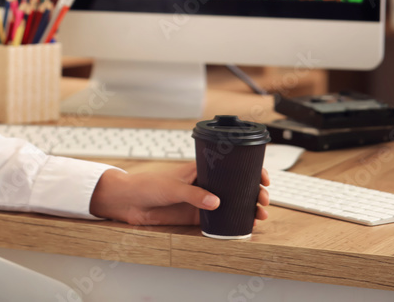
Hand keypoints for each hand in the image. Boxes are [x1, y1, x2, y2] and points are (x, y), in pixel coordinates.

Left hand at [88, 163, 270, 225]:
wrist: (129, 202)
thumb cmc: (147, 185)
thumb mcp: (172, 187)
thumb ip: (194, 195)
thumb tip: (216, 202)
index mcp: (200, 169)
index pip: (230, 167)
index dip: (249, 171)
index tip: (262, 178)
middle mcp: (205, 184)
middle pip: (236, 186)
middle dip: (254, 192)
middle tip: (263, 200)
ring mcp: (202, 200)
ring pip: (232, 203)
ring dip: (248, 208)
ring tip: (260, 215)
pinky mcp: (196, 216)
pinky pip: (220, 220)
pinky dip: (234, 222)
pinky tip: (245, 226)